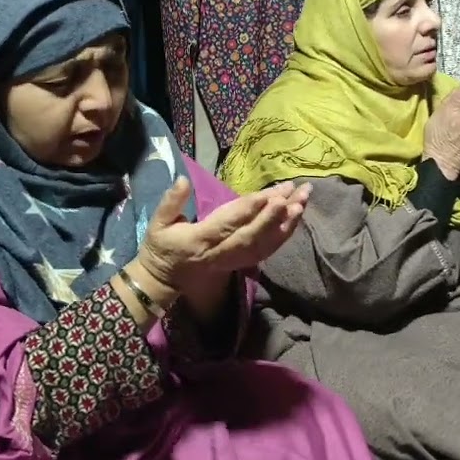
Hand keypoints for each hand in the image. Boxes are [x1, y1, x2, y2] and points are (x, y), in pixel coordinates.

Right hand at [137, 177, 309, 291]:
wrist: (165, 279)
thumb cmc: (161, 247)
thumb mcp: (157, 223)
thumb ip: (170, 202)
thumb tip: (183, 180)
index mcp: (200, 239)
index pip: (229, 223)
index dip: (250, 209)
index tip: (270, 194)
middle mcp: (221, 252)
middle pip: (253, 234)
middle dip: (276, 214)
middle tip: (295, 192)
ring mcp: (233, 259)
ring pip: (265, 244)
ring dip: (286, 224)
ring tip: (302, 201)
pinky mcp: (241, 263)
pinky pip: (266, 251)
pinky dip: (283, 235)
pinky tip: (296, 218)